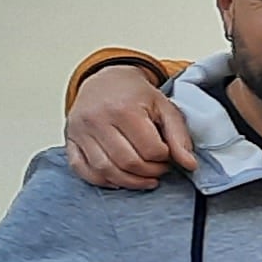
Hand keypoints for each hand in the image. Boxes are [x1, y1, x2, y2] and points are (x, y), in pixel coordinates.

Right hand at [66, 62, 196, 190]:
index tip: (167, 156)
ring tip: (144, 177)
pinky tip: (119, 179)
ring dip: (129, 181)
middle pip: (127, 162)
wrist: (104, 80)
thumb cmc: (135, 94)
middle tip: (158, 168)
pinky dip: (101, 180)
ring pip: (105, 170)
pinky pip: (81, 169)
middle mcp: (97, 120)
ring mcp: (80, 130)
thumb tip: (190, 165)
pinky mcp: (70, 139)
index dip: (164, 159)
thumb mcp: (164, 107)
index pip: (149, 150)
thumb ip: (179, 136)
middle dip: (149, 172)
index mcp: (123, 109)